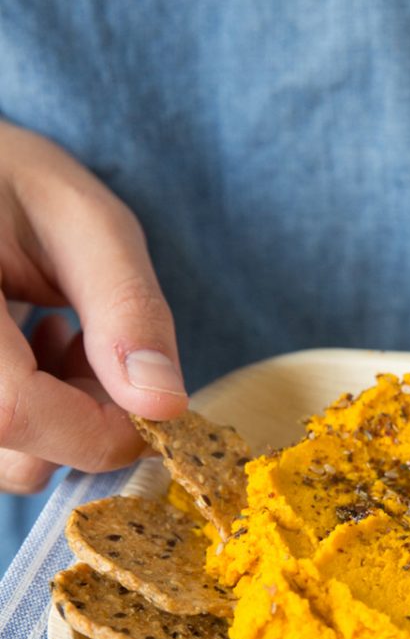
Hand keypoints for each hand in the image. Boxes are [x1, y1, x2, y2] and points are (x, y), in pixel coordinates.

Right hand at [0, 120, 187, 493]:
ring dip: (64, 418)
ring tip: (67, 338)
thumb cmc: (13, 181)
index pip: (14, 411)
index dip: (100, 430)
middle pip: (13, 450)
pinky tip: (40, 351)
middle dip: (87, 419)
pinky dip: (38, 416)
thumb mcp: (86, 223)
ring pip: (8, 456)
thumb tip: (165, 405)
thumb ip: (128, 310)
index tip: (158, 406)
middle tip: (99, 345)